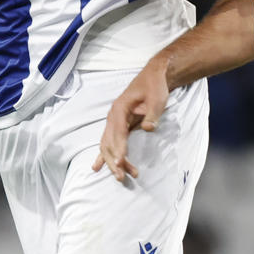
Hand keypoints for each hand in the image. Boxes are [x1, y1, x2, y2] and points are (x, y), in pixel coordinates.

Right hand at [96, 61, 169, 182]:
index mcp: (120, 108)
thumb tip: (148, 128)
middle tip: (122, 176)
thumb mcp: (157, 98)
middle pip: (109, 142)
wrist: (153, 76)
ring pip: (107, 145)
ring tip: (120, 177)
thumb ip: (152, 114)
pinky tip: (96, 167)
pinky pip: (108, 142)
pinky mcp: (118, 125)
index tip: (121, 162)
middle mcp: (113, 116)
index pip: (118, 132)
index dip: (119, 148)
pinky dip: (104, 155)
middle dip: (114, 160)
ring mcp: (114, 121)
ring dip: (112, 161)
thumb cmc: (155, 86)